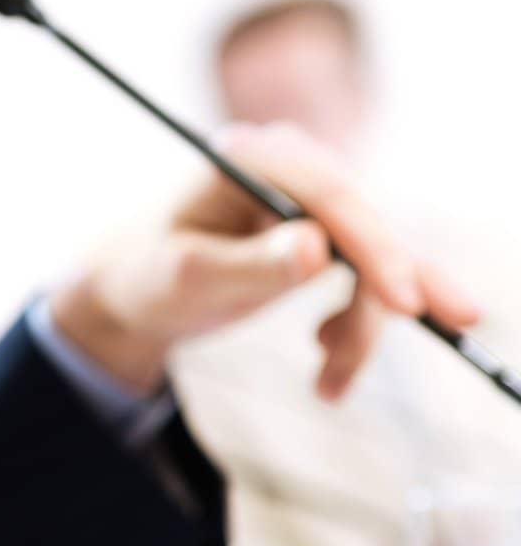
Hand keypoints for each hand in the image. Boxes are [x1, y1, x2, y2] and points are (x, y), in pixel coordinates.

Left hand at [51, 122, 481, 399]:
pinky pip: (366, 279)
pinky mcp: (323, 234)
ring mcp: (311, 201)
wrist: (131, 288)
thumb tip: (315, 248)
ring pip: (373, 262)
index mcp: (254, 159)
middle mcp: (293, 168)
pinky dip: (358, 325)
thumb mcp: (187, 278)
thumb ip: (248, 265)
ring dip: (362, 328)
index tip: (403, 302)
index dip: (375, 248)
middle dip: (384, 297)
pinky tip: (326, 363)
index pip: (331, 196)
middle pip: (365, 228)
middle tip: (413, 341)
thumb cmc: (146, 275)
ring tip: (326, 386)